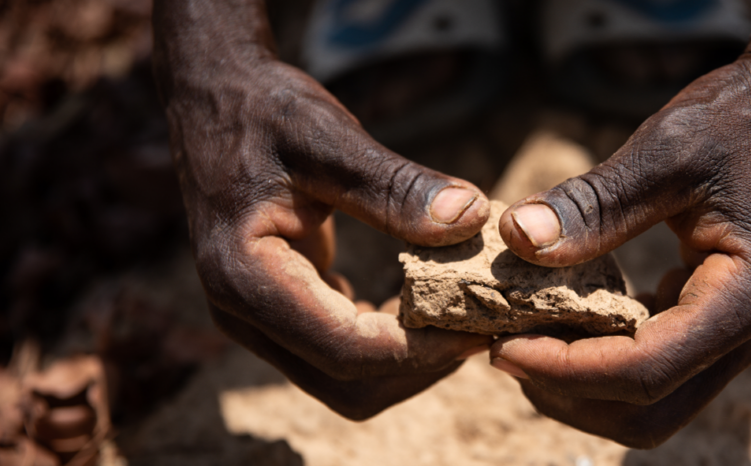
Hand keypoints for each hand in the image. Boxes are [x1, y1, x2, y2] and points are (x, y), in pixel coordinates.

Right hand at [153, 0, 492, 418]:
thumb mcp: (328, 138)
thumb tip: (471, 220)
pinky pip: (342, 353)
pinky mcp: (279, 311)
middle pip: (348, 385)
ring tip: (465, 315)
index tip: (481, 322)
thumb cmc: (265, 110)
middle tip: (483, 324)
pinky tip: (429, 302)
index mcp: (245, 277)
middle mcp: (244, 314)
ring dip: (410, 361)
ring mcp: (259, 319)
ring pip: (347, 381)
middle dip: (421, 366)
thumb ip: (394, 187)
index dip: (421, 349)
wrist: (214, 97)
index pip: (346, 349)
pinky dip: (391, 342)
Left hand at [490, 0, 750, 447]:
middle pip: (648, 412)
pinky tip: (559, 321)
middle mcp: (747, 333)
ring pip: (651, 402)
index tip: (502, 347)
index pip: (645, 370)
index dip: (566, 369)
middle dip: (570, 395)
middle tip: (503, 350)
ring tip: (522, 341)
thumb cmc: (740, 119)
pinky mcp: (715, 319)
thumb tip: (517, 240)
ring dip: (582, 387)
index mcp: (745, 298)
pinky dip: (601, 360)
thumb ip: (597, 202)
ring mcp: (733, 332)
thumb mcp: (667, 151)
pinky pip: (655, 367)